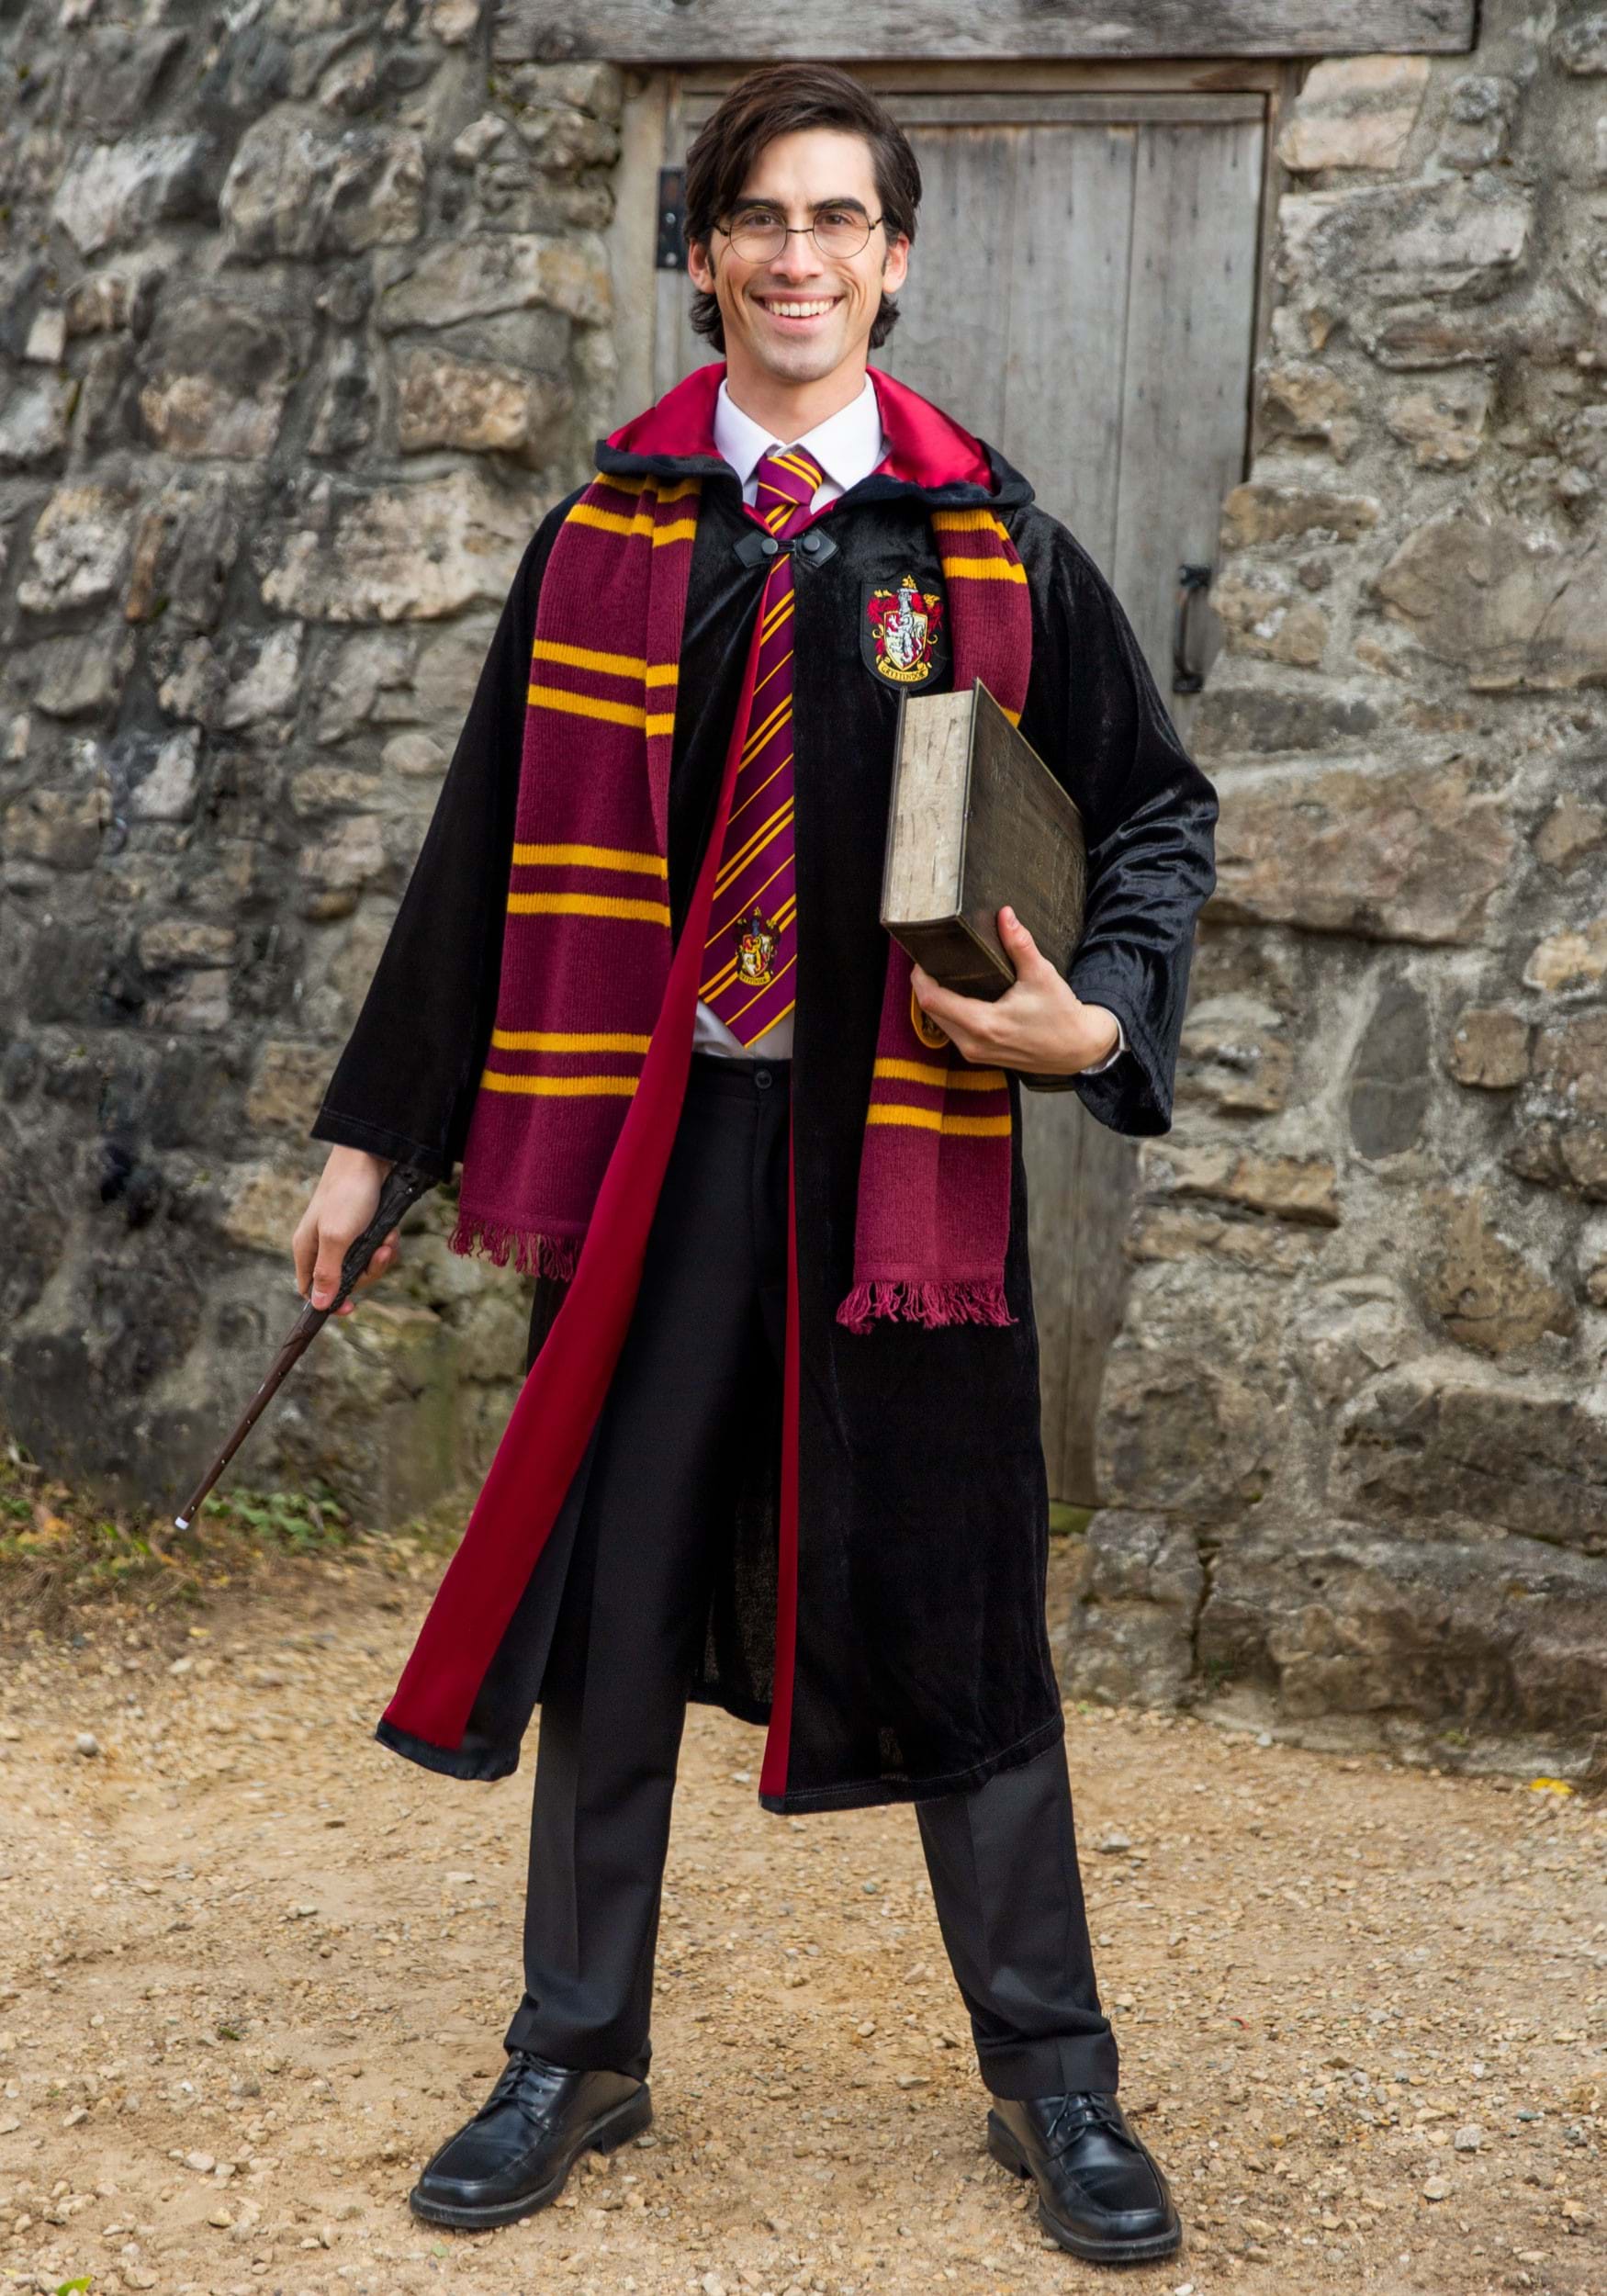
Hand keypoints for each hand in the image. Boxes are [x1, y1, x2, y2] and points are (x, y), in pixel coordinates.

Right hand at [291, 1146, 398, 1314]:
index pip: (310, 1289)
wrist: (371, 1155)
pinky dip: (387, 1244)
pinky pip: (376, 1249)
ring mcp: (345, 1235)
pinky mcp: (364, 1227)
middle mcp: (323, 1244)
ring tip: (389, 1239)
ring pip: (364, 1265)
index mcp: (307, 1248)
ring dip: (381, 1257)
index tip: (351, 1308)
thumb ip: (327, 1272)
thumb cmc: (348, 1194)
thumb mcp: (337, 1237)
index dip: (329, 1302)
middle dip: (367, 1272)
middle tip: (380, 1254)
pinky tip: (392, 1231)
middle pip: (344, 1281)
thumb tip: (318, 1305)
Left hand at [910, 907, 1120, 1075]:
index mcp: (984, 1024)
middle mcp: (973, 1043)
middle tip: (931, 959)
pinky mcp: (979, 1055)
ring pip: (939, 1022)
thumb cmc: (1061, 1015)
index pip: (932, 1000)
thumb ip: (1019, 944)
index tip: (922, 956)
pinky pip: (952, 1031)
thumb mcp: (1041, 975)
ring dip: (936, 999)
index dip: (920, 976)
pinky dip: (949, 1012)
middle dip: (926, 984)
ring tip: (942, 972)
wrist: (1078, 1049)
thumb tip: (1005, 914)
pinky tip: (957, 994)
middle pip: (930, 1010)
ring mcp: (975, 1053)